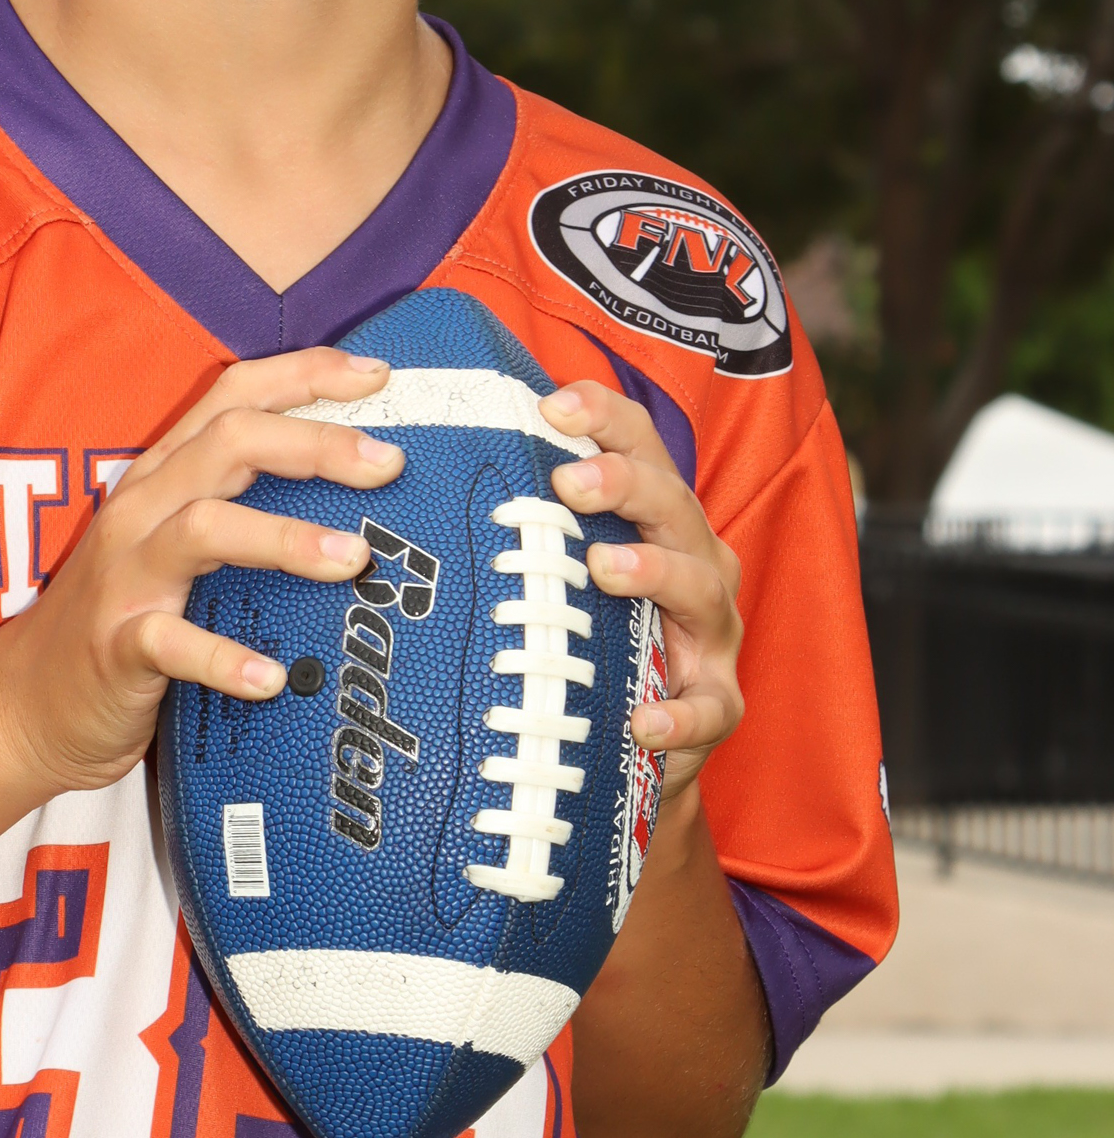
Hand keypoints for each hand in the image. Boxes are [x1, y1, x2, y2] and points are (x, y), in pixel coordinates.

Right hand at [0, 347, 406, 800]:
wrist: (27, 704)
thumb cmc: (126, 616)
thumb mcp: (178, 546)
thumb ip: (245, 511)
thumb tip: (364, 505)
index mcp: (163, 476)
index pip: (233, 395)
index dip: (305, 375)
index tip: (377, 376)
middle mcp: (143, 510)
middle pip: (230, 443)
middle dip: (314, 444)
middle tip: (388, 464)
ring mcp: (126, 576)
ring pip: (205, 529)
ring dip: (283, 538)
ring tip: (351, 559)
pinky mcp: (117, 646)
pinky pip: (172, 644)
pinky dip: (225, 660)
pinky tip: (271, 680)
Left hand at [539, 380, 743, 807]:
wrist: (635, 731)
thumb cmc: (588, 626)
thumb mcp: (560, 566)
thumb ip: (519, 522)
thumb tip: (421, 469)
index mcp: (656, 513)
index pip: (639, 444)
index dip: (603, 415)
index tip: (552, 405)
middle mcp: (695, 557)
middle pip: (671, 502)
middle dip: (622, 483)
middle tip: (567, 484)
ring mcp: (711, 629)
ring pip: (698, 585)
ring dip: (655, 571)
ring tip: (606, 567)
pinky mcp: (716, 700)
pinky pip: (709, 707)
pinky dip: (681, 716)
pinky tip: (643, 721)